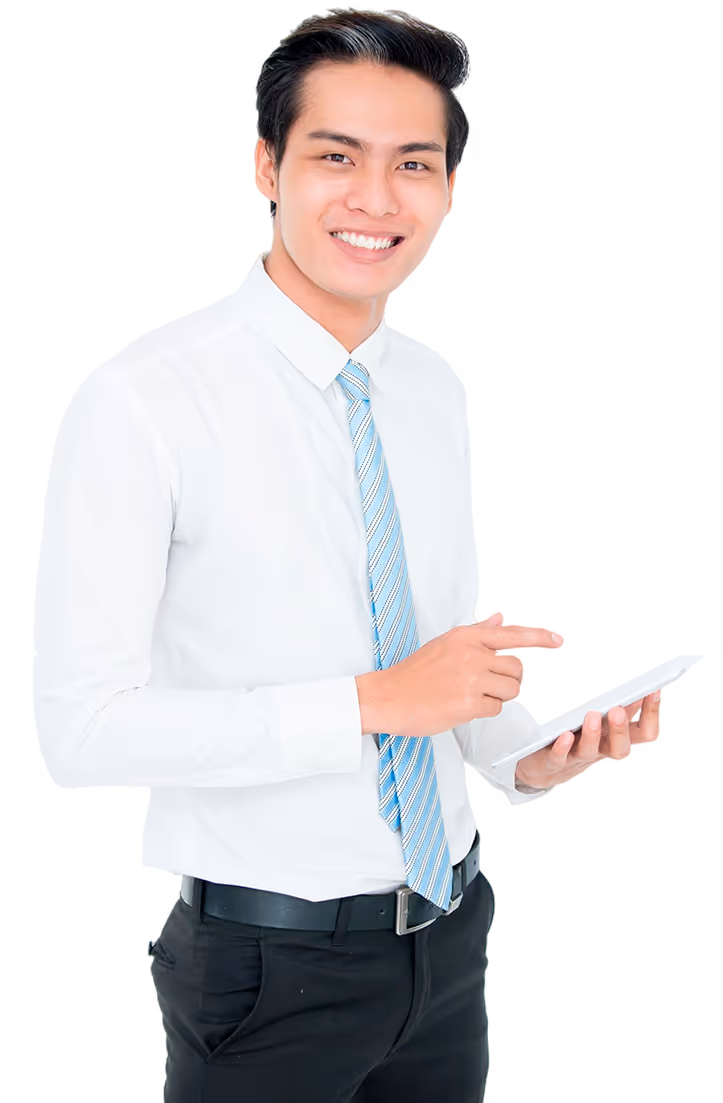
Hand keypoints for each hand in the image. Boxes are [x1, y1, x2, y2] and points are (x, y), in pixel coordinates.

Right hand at [355, 616, 561, 739]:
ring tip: (470, 695)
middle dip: (506, 680)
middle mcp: (471, 654)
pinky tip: (462, 706)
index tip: (557, 640)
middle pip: (515, 668)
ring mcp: (471, 679)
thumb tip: (498, 619)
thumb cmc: (413, 673)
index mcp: (466, 637)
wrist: (388, 697)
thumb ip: (475, 633)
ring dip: (497, 697)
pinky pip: (496, 708)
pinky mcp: (469, 703)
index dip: (539, 637)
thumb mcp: (444, 644)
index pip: (511, 634)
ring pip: (510, 690)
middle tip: (483, 685)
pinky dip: (484, 711)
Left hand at [514, 692, 660, 791]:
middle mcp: (601, 750)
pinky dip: (563, 748)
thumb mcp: (592, 715)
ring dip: (592, 735)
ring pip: (591, 751)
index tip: (652, 690)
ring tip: (591, 716)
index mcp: (614, 737)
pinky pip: (560, 758)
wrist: (542, 762)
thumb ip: (603, 700)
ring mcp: (577, 757)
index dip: (650, 714)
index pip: (642, 731)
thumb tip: (614, 673)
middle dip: (620, 728)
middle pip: (619, 746)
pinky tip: (565, 736)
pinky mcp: (554, 761)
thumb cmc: (573, 732)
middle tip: (617, 709)